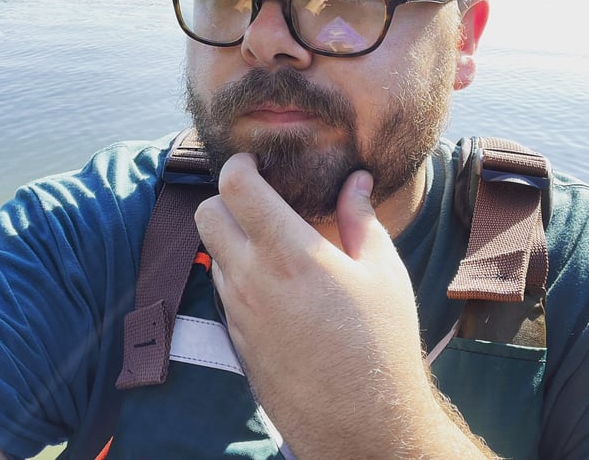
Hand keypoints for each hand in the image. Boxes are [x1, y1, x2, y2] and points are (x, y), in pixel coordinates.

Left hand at [195, 153, 453, 456]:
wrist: (360, 425)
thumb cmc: (379, 344)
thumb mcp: (382, 273)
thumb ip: (360, 218)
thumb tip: (355, 180)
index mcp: (289, 252)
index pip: (235, 187)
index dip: (239, 164)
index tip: (256, 162)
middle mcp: (251, 277)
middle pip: (206, 213)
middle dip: (226, 197)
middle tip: (260, 201)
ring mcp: (238, 310)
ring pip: (212, 251)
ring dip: (231, 237)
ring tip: (273, 244)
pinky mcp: (235, 337)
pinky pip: (223, 288)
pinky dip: (238, 272)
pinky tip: (274, 284)